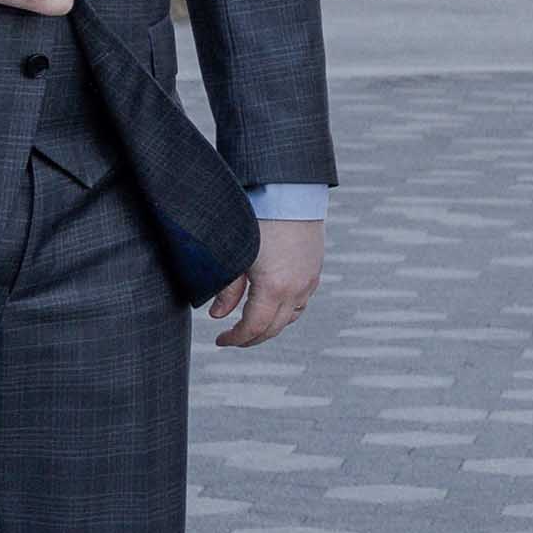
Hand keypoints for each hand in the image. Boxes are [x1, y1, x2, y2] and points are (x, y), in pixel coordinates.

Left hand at [206, 219, 323, 347]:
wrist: (290, 192)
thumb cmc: (259, 218)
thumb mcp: (236, 255)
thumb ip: (227, 289)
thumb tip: (217, 315)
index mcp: (274, 288)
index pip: (254, 328)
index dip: (236, 339)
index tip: (220, 340)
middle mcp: (296, 289)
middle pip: (273, 328)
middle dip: (251, 338)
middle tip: (232, 338)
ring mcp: (308, 280)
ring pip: (290, 317)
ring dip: (270, 325)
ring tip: (251, 322)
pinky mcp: (314, 270)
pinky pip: (301, 302)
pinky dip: (285, 310)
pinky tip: (272, 303)